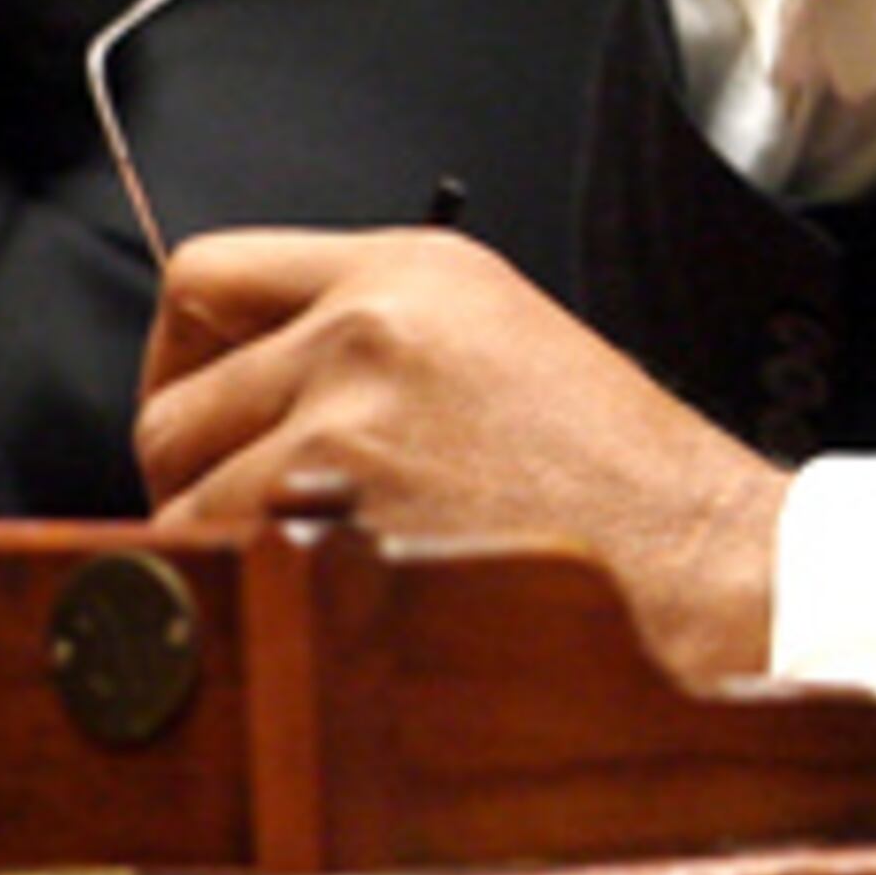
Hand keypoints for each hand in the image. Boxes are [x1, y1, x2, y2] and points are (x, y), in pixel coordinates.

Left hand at [138, 229, 786, 688]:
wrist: (702, 566)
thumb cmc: (618, 484)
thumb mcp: (496, 341)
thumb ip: (365, 338)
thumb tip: (243, 391)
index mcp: (411, 270)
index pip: (205, 276)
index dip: (184, 360)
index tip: (206, 410)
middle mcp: (367, 329)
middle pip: (173, 405)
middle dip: (196, 476)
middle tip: (258, 518)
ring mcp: (347, 426)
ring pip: (183, 503)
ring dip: (225, 553)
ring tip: (327, 568)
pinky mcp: (338, 523)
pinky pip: (218, 574)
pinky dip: (249, 604)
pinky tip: (332, 604)